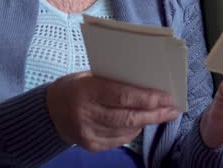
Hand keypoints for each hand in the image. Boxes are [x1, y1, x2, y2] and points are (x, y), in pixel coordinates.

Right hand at [46, 71, 180, 151]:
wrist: (49, 112)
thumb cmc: (76, 87)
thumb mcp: (90, 76)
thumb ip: (114, 80)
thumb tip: (148, 82)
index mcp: (86, 91)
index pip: (122, 96)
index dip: (147, 98)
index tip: (167, 97)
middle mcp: (86, 114)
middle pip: (128, 117)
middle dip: (155, 113)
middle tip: (173, 109)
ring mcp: (87, 132)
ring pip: (126, 130)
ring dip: (148, 122)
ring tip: (164, 115)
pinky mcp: (90, 146)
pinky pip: (119, 140)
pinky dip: (134, 132)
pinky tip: (142, 123)